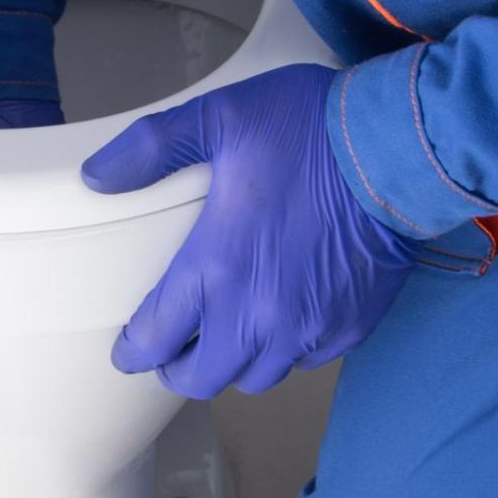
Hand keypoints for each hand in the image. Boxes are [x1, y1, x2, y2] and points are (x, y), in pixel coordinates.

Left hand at [81, 64, 416, 398]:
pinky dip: (286, 351)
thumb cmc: (309, 132)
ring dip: (233, 364)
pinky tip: (282, 322)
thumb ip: (152, 148)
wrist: (399, 152)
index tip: (127, 349)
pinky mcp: (348, 328)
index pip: (155, 337)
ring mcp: (306, 328)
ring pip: (254, 378)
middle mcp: (256, 315)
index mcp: (214, 269)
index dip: (133, 349)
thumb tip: (97, 176)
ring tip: (225, 338)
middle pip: (200, 377)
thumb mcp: (219, 119)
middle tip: (171, 351)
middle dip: (177, 369)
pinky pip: (304, 362)